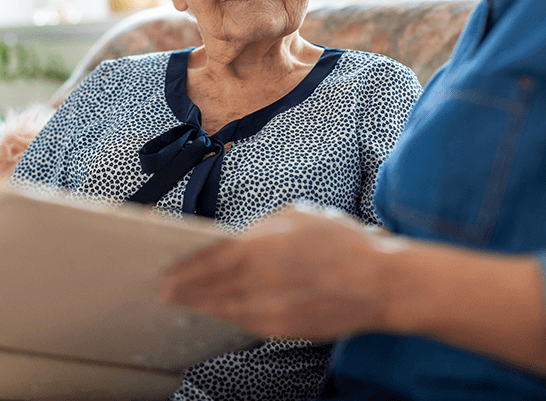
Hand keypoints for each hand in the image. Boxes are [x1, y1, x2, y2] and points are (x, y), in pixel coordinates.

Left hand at [158, 206, 397, 339]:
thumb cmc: (341, 243)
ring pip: (224, 309)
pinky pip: (246, 323)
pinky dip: (229, 317)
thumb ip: (261, 227)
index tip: (166, 273)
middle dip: (184, 290)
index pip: (210, 259)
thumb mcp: (297, 215)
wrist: (381, 284)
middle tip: (164, 291)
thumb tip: (238, 238)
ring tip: (186, 303)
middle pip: (210, 287)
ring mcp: (271, 307)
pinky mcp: (284, 328)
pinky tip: (220, 312)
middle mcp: (261, 279)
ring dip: (202, 306)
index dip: (185, 268)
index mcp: (261, 245)